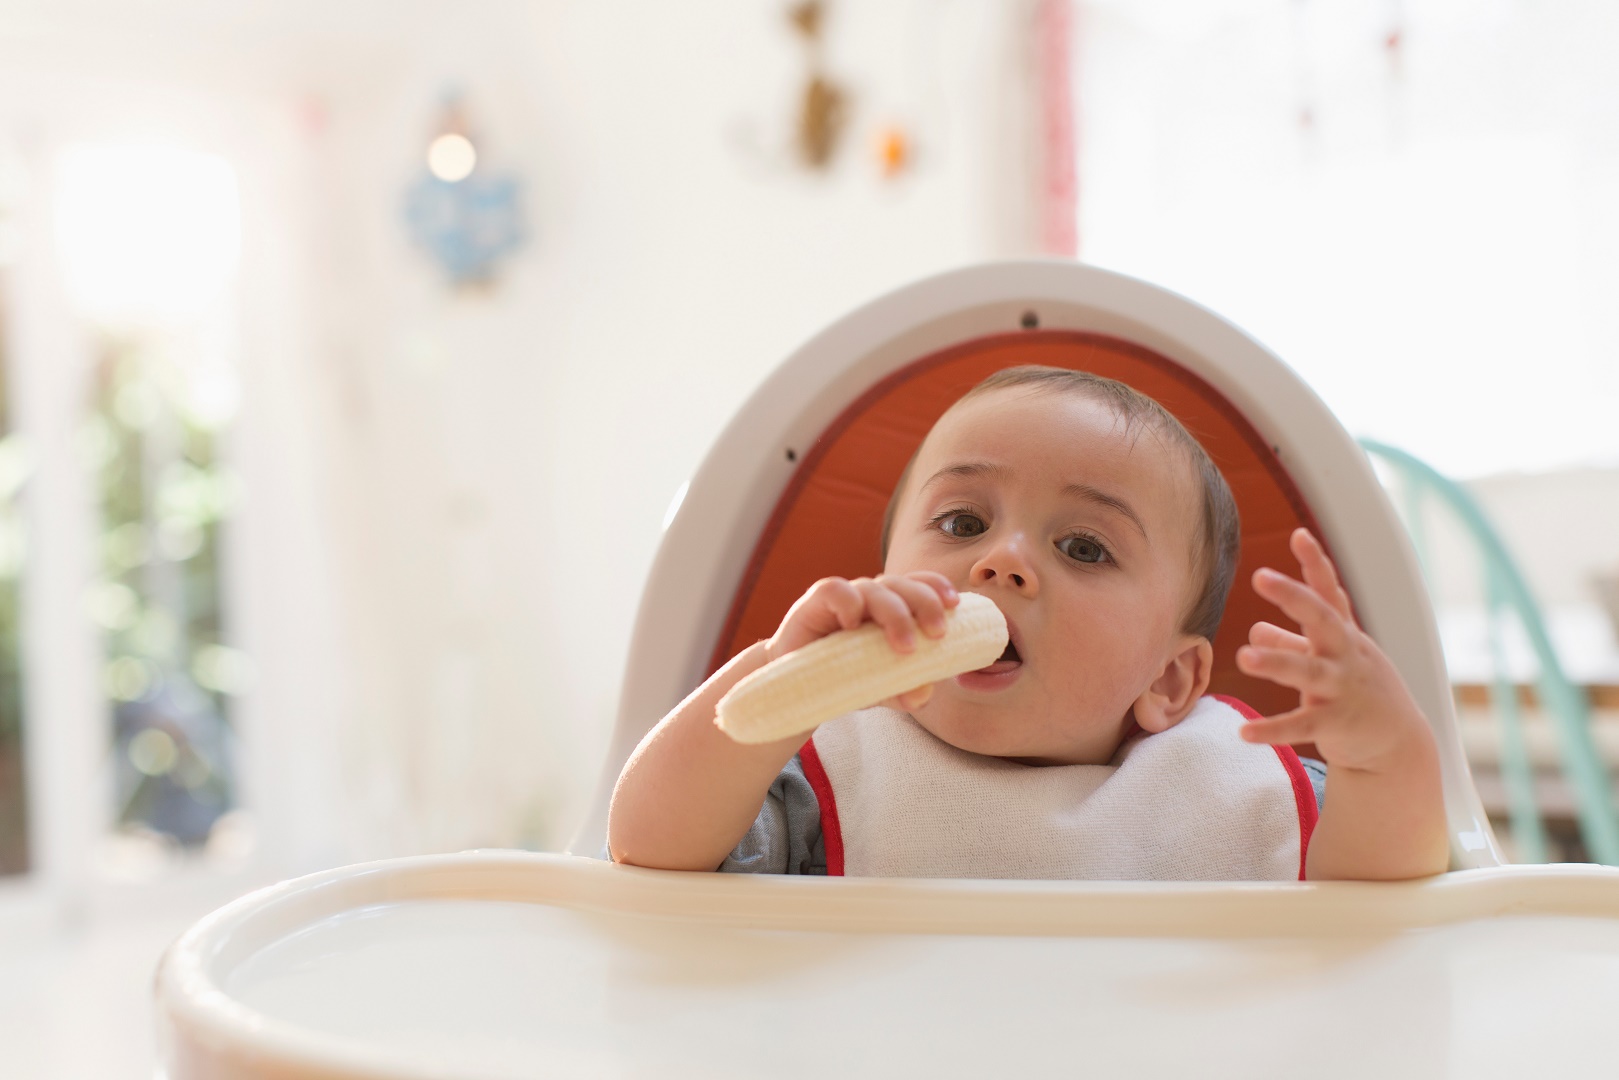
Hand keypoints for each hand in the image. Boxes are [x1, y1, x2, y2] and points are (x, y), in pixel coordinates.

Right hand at [766, 572, 959, 711]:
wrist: (794, 689)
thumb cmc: (842, 679)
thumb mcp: (878, 688)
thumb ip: (902, 690)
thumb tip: (924, 692)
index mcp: (891, 609)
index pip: (919, 585)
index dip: (938, 588)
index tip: (955, 607)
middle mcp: (870, 598)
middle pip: (902, 584)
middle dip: (925, 604)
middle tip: (938, 634)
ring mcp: (843, 599)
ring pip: (874, 587)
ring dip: (895, 613)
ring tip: (905, 647)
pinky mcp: (813, 605)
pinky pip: (835, 591)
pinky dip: (848, 602)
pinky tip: (853, 623)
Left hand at [1234, 528, 1431, 772]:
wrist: (1398, 743)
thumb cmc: (1358, 691)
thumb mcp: (1331, 661)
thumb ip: (1292, 643)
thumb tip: (1257, 629)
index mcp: (1343, 635)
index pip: (1330, 594)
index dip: (1316, 564)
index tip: (1299, 535)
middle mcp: (1345, 655)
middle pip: (1322, 620)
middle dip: (1294, 597)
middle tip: (1260, 576)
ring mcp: (1342, 688)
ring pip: (1308, 671)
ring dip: (1276, 663)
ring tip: (1243, 657)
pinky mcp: (1336, 723)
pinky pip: (1301, 725)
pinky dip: (1273, 729)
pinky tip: (1244, 733)